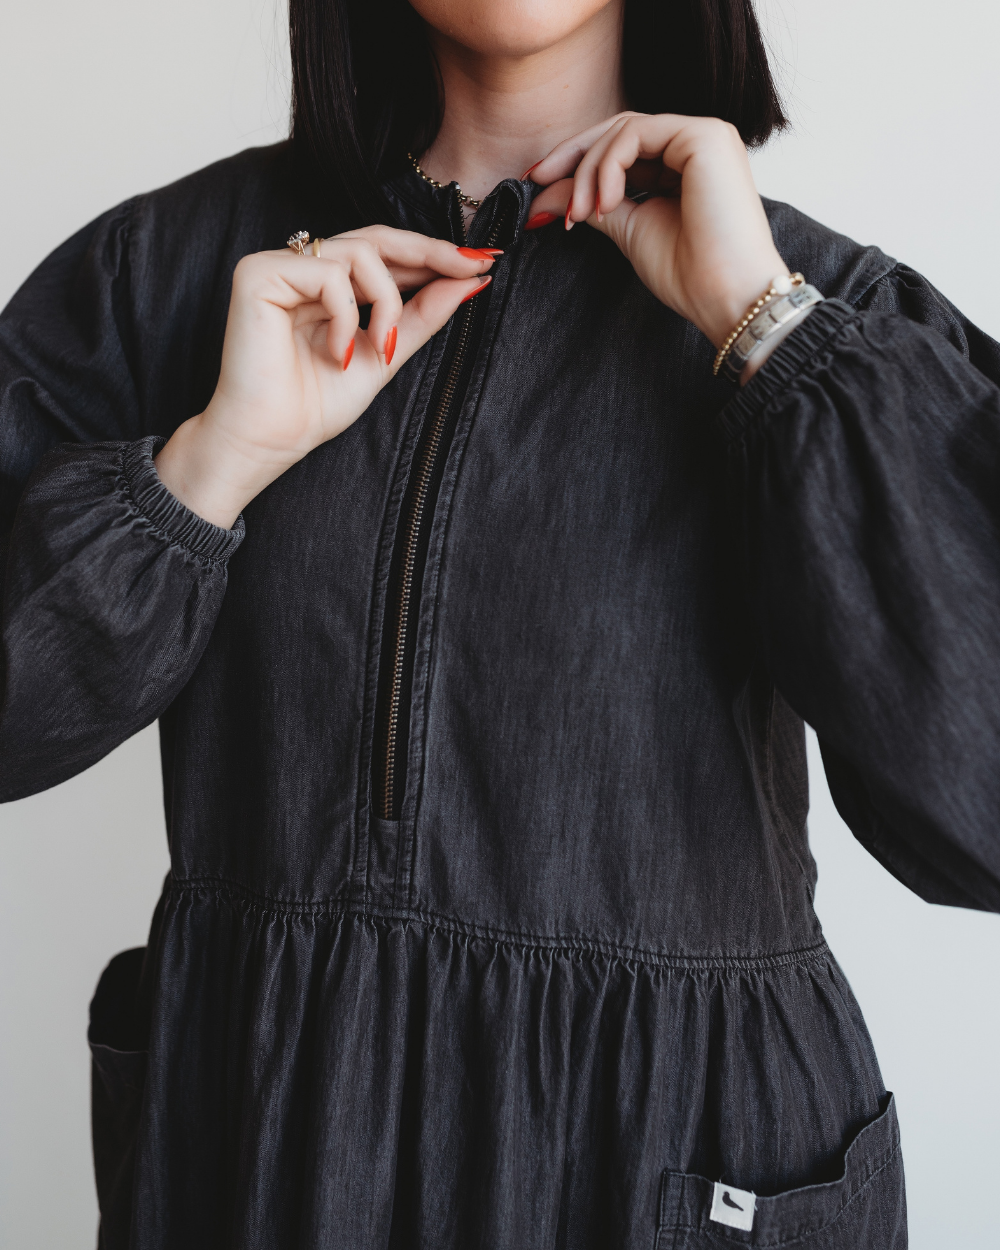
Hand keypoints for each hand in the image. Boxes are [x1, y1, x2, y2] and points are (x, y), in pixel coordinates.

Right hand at [155, 227, 496, 526]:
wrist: (270, 440)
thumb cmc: (314, 405)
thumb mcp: (385, 355)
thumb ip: (421, 317)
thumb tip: (470, 282)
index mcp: (329, 283)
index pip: (387, 254)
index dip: (434, 256)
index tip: (481, 265)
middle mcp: (303, 265)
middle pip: (378, 237)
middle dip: (431, 253)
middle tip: (471, 268)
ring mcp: (278, 264)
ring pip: (361, 252)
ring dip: (388, 303)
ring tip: (382, 347)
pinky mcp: (258, 273)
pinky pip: (328, 274)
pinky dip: (347, 316)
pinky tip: (338, 354)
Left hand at [525, 113, 789, 352]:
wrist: (727, 296)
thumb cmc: (690, 275)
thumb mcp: (628, 230)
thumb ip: (591, 204)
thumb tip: (544, 194)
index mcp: (683, 165)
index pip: (622, 146)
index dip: (577, 162)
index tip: (538, 185)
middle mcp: (696, 143)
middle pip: (619, 130)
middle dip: (573, 156)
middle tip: (537, 181)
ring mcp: (704, 135)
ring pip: (623, 131)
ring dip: (588, 170)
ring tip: (580, 214)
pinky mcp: (705, 137)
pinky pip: (636, 135)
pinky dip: (608, 166)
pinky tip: (604, 203)